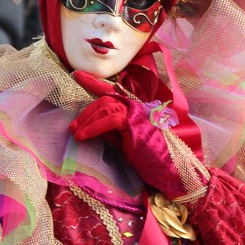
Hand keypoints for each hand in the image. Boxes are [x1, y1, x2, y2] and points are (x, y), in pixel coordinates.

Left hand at [69, 94, 205, 201]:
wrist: (171, 170)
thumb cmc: (152, 160)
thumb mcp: (126, 143)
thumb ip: (112, 132)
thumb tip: (93, 126)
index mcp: (137, 109)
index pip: (112, 92)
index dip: (93, 82)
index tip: (77, 75)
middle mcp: (138, 106)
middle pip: (105, 99)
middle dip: (86, 113)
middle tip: (72, 127)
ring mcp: (138, 112)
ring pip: (105, 107)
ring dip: (87, 121)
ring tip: (75, 133)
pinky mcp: (135, 122)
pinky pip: (109, 119)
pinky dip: (93, 128)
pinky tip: (84, 136)